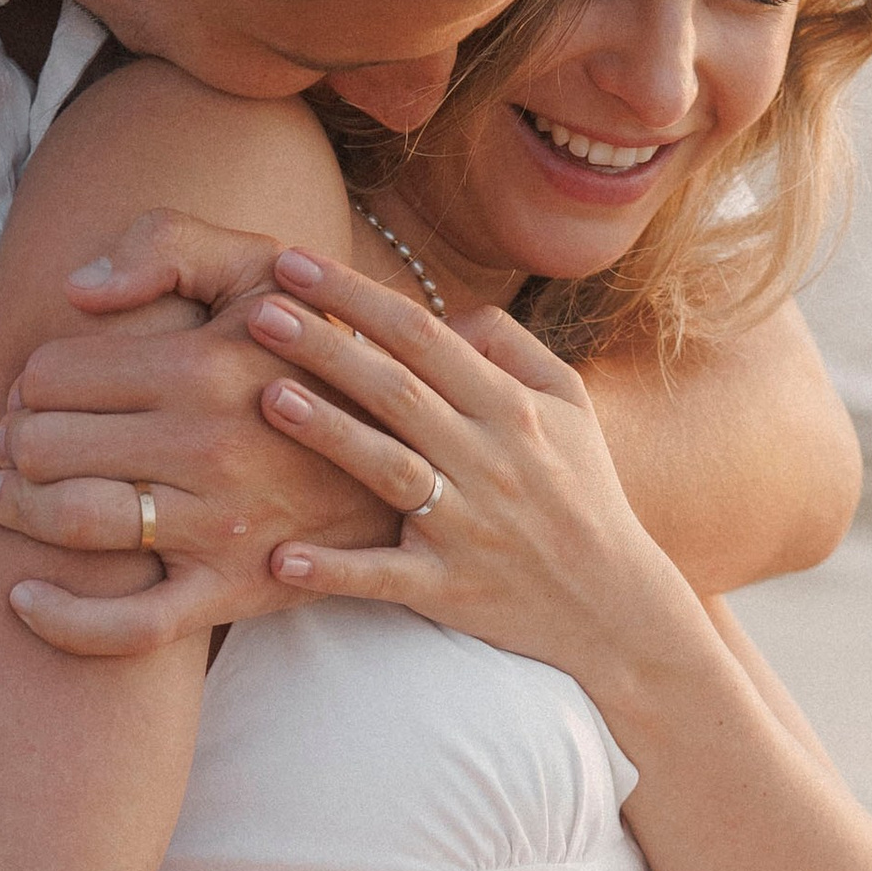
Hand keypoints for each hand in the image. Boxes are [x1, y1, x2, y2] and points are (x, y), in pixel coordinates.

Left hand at [0, 210, 393, 652]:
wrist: (419, 451)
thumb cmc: (321, 350)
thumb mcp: (264, 265)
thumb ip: (168, 243)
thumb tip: (78, 290)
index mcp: (204, 365)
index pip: (54, 374)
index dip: (29, 382)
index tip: (37, 392)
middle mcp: (205, 447)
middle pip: (45, 446)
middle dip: (10, 444)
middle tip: (10, 445)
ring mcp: (217, 528)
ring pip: (72, 524)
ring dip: (15, 511)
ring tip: (2, 500)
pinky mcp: (231, 592)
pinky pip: (129, 626)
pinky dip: (63, 620)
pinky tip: (23, 599)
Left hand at [245, 248, 696, 700]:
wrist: (614, 606)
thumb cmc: (582, 493)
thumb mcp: (570, 406)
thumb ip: (511, 348)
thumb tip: (445, 314)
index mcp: (512, 408)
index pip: (423, 336)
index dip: (356, 296)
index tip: (294, 264)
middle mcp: (489, 461)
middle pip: (397, 391)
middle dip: (326, 346)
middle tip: (257, 311)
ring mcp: (467, 527)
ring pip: (389, 471)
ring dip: (328, 434)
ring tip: (268, 397)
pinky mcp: (448, 588)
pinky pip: (385, 578)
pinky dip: (335, 571)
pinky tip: (281, 557)